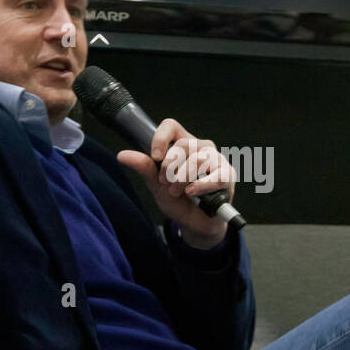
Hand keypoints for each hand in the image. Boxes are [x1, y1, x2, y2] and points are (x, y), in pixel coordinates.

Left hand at [117, 119, 235, 247]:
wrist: (195, 223)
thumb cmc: (179, 200)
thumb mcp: (157, 185)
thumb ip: (145, 168)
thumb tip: (122, 155)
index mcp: (182, 144)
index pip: (171, 126)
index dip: (161, 138)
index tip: (156, 157)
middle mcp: (201, 147)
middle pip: (183, 144)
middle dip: (170, 167)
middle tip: (166, 184)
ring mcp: (216, 159)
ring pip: (198, 159)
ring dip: (183, 178)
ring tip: (177, 192)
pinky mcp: (227, 175)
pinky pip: (216, 174)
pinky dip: (201, 185)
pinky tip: (192, 192)